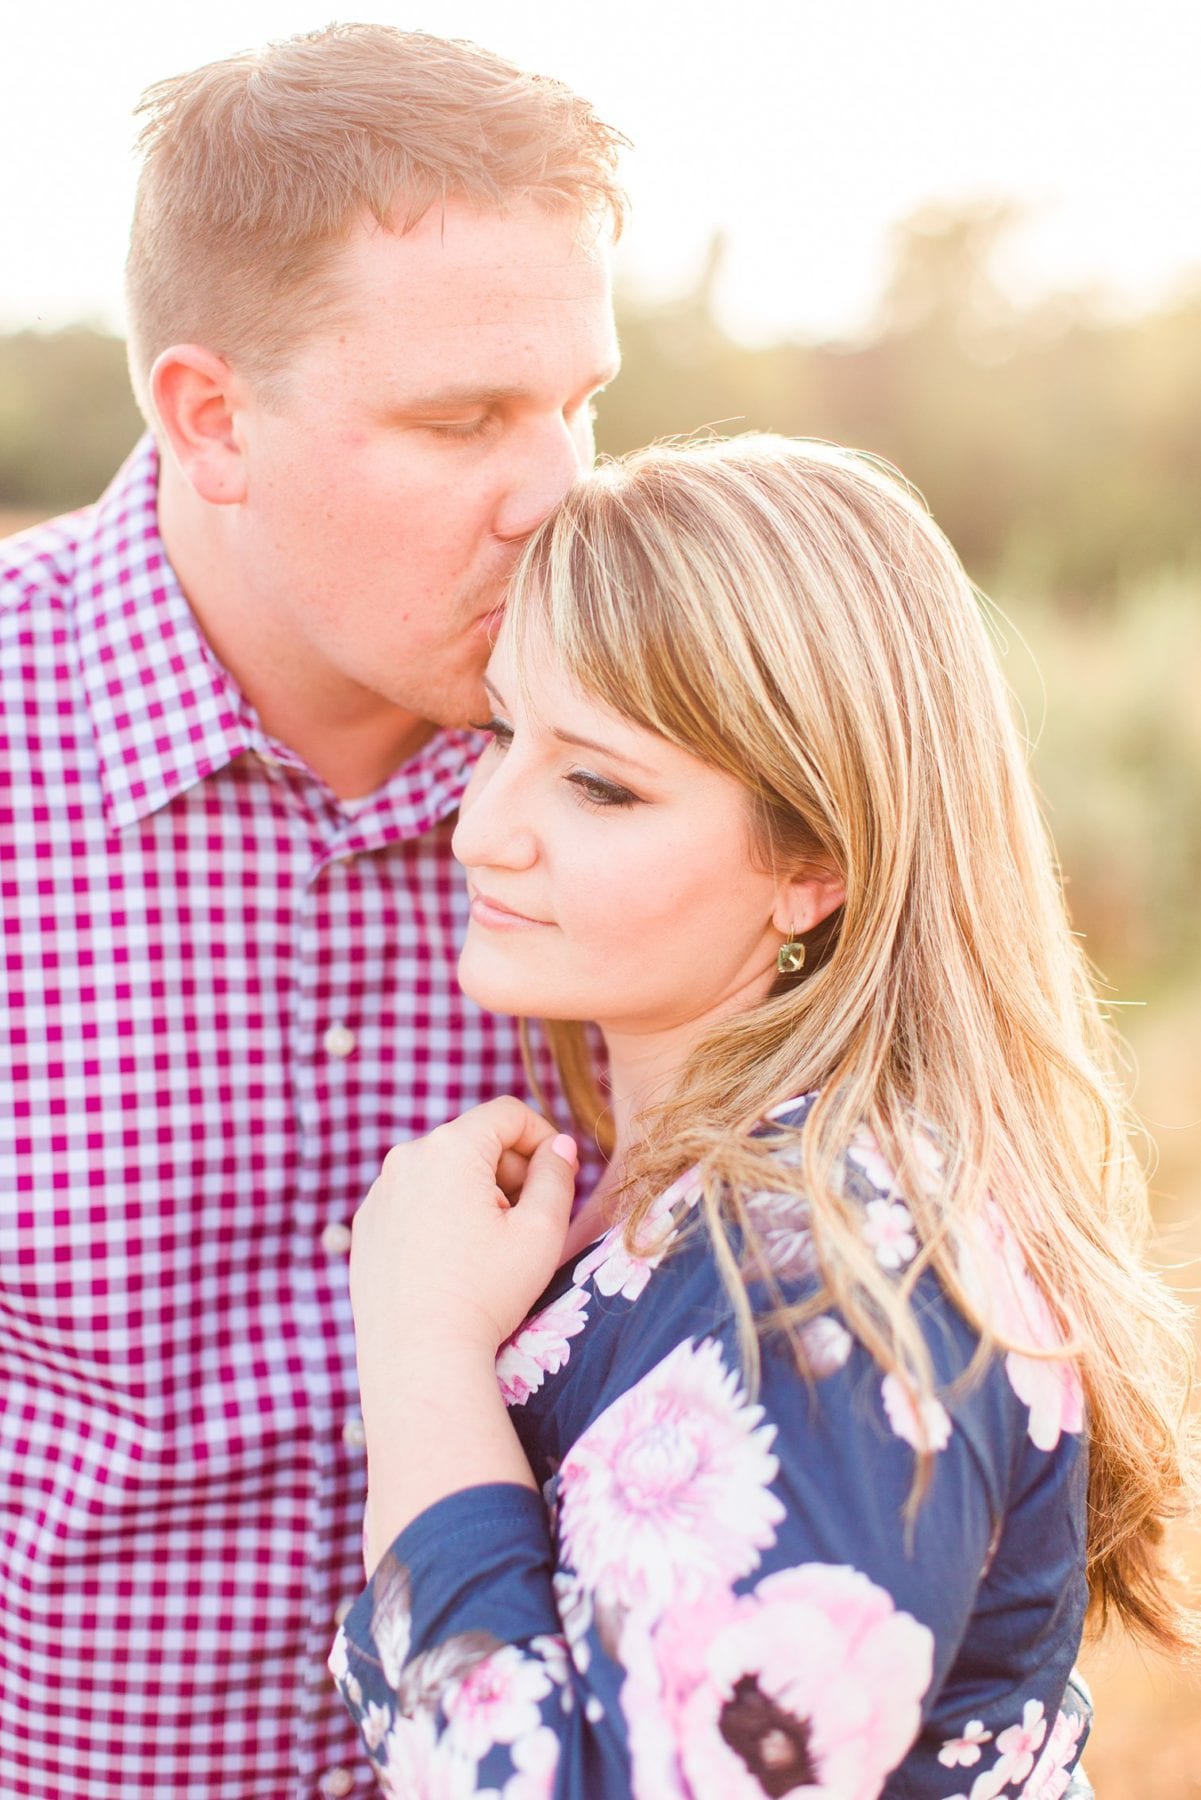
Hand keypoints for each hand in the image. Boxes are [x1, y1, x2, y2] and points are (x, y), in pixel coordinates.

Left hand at [349, 1097, 577, 1368]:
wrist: (419, 1358)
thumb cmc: (487, 1294)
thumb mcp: (542, 1231)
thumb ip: (557, 1176)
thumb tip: (558, 1147)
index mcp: (450, 1148)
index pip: (508, 1114)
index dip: (542, 1137)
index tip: (556, 1177)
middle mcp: (405, 1159)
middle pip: (473, 1141)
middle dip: (507, 1170)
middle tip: (525, 1222)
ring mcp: (379, 1193)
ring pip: (442, 1172)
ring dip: (473, 1194)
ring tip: (487, 1248)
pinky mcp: (366, 1225)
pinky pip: (413, 1201)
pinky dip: (438, 1216)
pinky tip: (451, 1263)